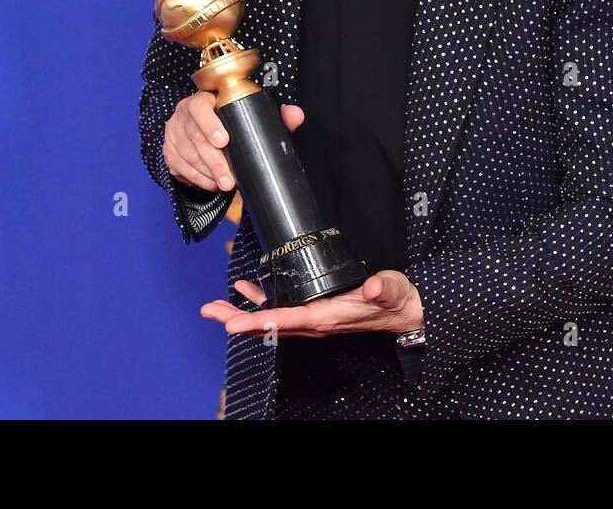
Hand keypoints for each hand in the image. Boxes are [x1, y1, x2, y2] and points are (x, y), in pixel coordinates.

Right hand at [164, 90, 303, 192]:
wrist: (201, 125)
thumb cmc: (230, 119)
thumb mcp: (249, 114)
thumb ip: (274, 115)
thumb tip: (295, 115)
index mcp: (203, 98)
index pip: (200, 107)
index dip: (210, 124)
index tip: (224, 141)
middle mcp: (183, 113)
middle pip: (195, 138)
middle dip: (214, 162)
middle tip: (230, 180)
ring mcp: (173, 132)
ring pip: (187, 156)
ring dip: (206, 174)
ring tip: (225, 186)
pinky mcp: (168, 150)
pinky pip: (179, 168)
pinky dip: (197, 179)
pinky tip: (211, 184)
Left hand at [200, 271, 424, 338]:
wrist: (402, 312)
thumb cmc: (395, 301)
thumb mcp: (392, 290)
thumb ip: (382, 288)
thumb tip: (371, 288)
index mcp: (328, 317)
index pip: (287, 321)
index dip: (257, 321)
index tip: (232, 322)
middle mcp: (315, 322)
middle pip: (268, 324)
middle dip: (237, 319)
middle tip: (209, 311)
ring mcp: (312, 318)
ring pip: (270, 318)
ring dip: (242, 312)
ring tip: (217, 305)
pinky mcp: (314, 310)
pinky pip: (282, 308)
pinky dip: (261, 300)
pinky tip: (247, 289)